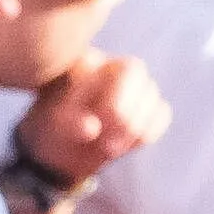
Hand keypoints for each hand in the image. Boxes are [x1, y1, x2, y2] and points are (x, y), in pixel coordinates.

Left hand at [17, 50, 173, 199]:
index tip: (89, 129)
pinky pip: (162, 113)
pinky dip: (146, 133)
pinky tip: (124, 145)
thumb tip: (92, 128)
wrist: (59, 152)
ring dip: (134, 130)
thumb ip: (68, 124)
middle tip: (105, 143)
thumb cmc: (52, 131)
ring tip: (107, 148)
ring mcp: (132, 84)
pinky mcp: (146, 104)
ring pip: (153, 96)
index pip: (102, 63)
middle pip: (137, 71)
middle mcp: (110, 65)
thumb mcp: (51, 128)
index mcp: (84, 61)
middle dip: (124, 112)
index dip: (109, 100)